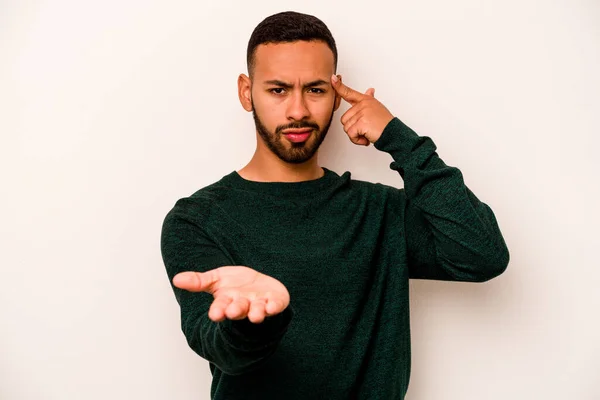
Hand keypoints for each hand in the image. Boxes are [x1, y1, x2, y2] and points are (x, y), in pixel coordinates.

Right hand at [173, 266, 289, 323]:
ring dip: (256, 312)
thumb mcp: (215, 279)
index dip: (218, 310)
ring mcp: (259, 304)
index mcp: (227, 301)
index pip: (221, 307)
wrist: (258, 284)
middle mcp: (243, 304)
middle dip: (236, 310)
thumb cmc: (235, 284)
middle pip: (238, 309)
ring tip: (255, 315)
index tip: (215, 314)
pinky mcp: (275, 301)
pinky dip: (274, 307)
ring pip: (257, 310)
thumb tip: (176, 279)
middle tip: (232, 311)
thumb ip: (198, 281)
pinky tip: (272, 306)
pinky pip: (276, 305)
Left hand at [331, 74, 394, 144]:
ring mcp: (362, 113)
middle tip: (365, 129)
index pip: (349, 92)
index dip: (339, 86)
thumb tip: (370, 90)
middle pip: (344, 119)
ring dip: (355, 135)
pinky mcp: (361, 122)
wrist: (393, 133)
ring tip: (366, 133)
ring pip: (347, 127)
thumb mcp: (377, 108)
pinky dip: (357, 140)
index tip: (332, 79)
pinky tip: (365, 138)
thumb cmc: (385, 123)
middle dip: (353, 128)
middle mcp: (363, 105)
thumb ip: (370, 99)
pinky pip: (351, 134)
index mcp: (365, 100)